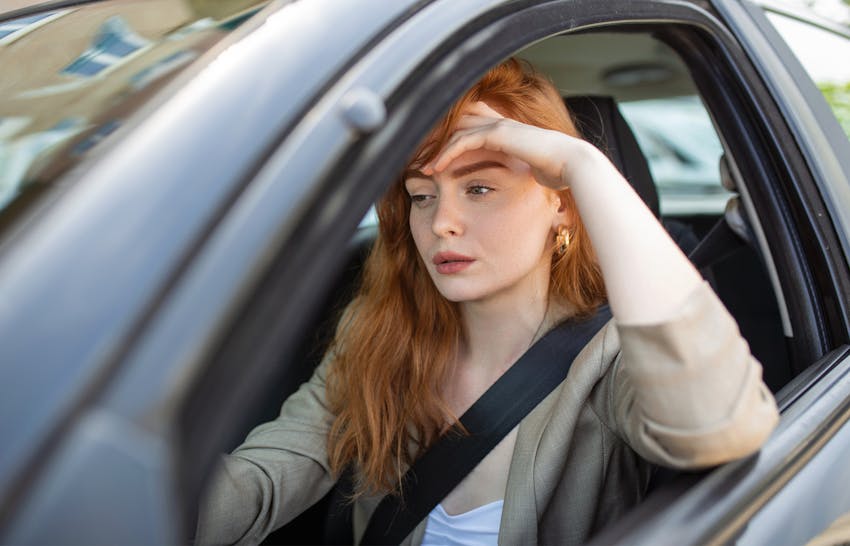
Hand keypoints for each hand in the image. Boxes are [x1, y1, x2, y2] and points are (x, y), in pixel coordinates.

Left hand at [423, 101, 593, 189]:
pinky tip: (434, 168)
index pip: (466, 128)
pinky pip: (463, 141)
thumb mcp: (529, 172)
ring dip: (434, 149)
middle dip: (433, 140)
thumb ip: (516, 172)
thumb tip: (514, 184)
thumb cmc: (556, 172)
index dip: (445, 142)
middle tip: (413, 158)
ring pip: (455, 131)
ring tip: (419, 166)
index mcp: (505, 131)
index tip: (429, 160)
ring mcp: (499, 125)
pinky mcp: (498, 133)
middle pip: (455, 124)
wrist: (573, 165)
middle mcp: (499, 123)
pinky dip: (446, 154)